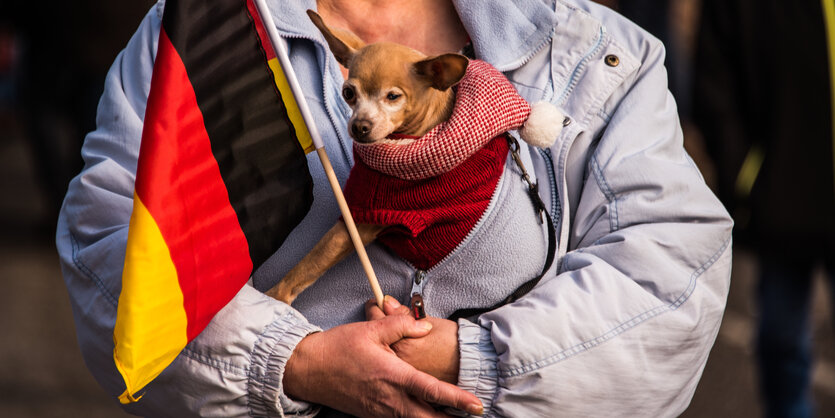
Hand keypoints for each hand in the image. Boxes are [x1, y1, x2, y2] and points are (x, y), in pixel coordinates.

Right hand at [283, 311, 481, 416]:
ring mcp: (380, 410)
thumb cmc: (338, 348)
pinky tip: (423, 412)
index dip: (456, 400)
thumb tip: (425, 326)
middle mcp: (388, 398)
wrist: (307, 369)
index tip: (476, 405)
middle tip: (471, 417)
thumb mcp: (370, 329)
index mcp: (392, 376)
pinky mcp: (371, 415)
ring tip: (451, 416)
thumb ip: (401, 325)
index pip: (431, 391)